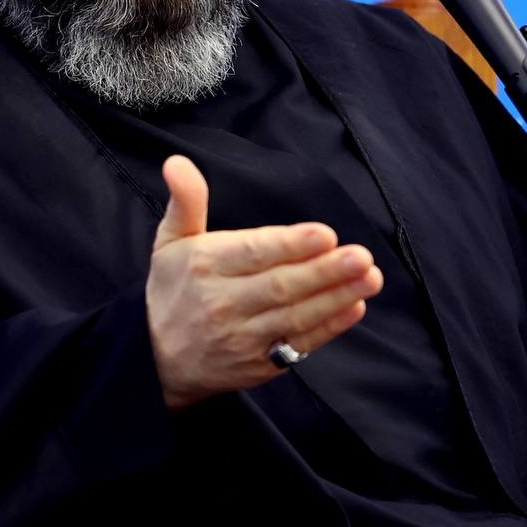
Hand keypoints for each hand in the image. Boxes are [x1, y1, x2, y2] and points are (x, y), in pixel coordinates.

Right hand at [145, 155, 382, 409]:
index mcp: (204, 266)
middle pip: (281, 286)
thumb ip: (186, 201)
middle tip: (362, 256)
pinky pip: (299, 345)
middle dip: (325, 271)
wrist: (156, 361)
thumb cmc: (172, 291)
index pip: (252, 253)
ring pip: (296, 316)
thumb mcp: (169, 241)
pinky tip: (355, 307)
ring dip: (337, 297)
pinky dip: (330, 327)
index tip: (326, 234)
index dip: (290, 245)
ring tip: (370, 277)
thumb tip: (177, 161)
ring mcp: (242, 337)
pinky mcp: (259, 365)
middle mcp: (222, 303)